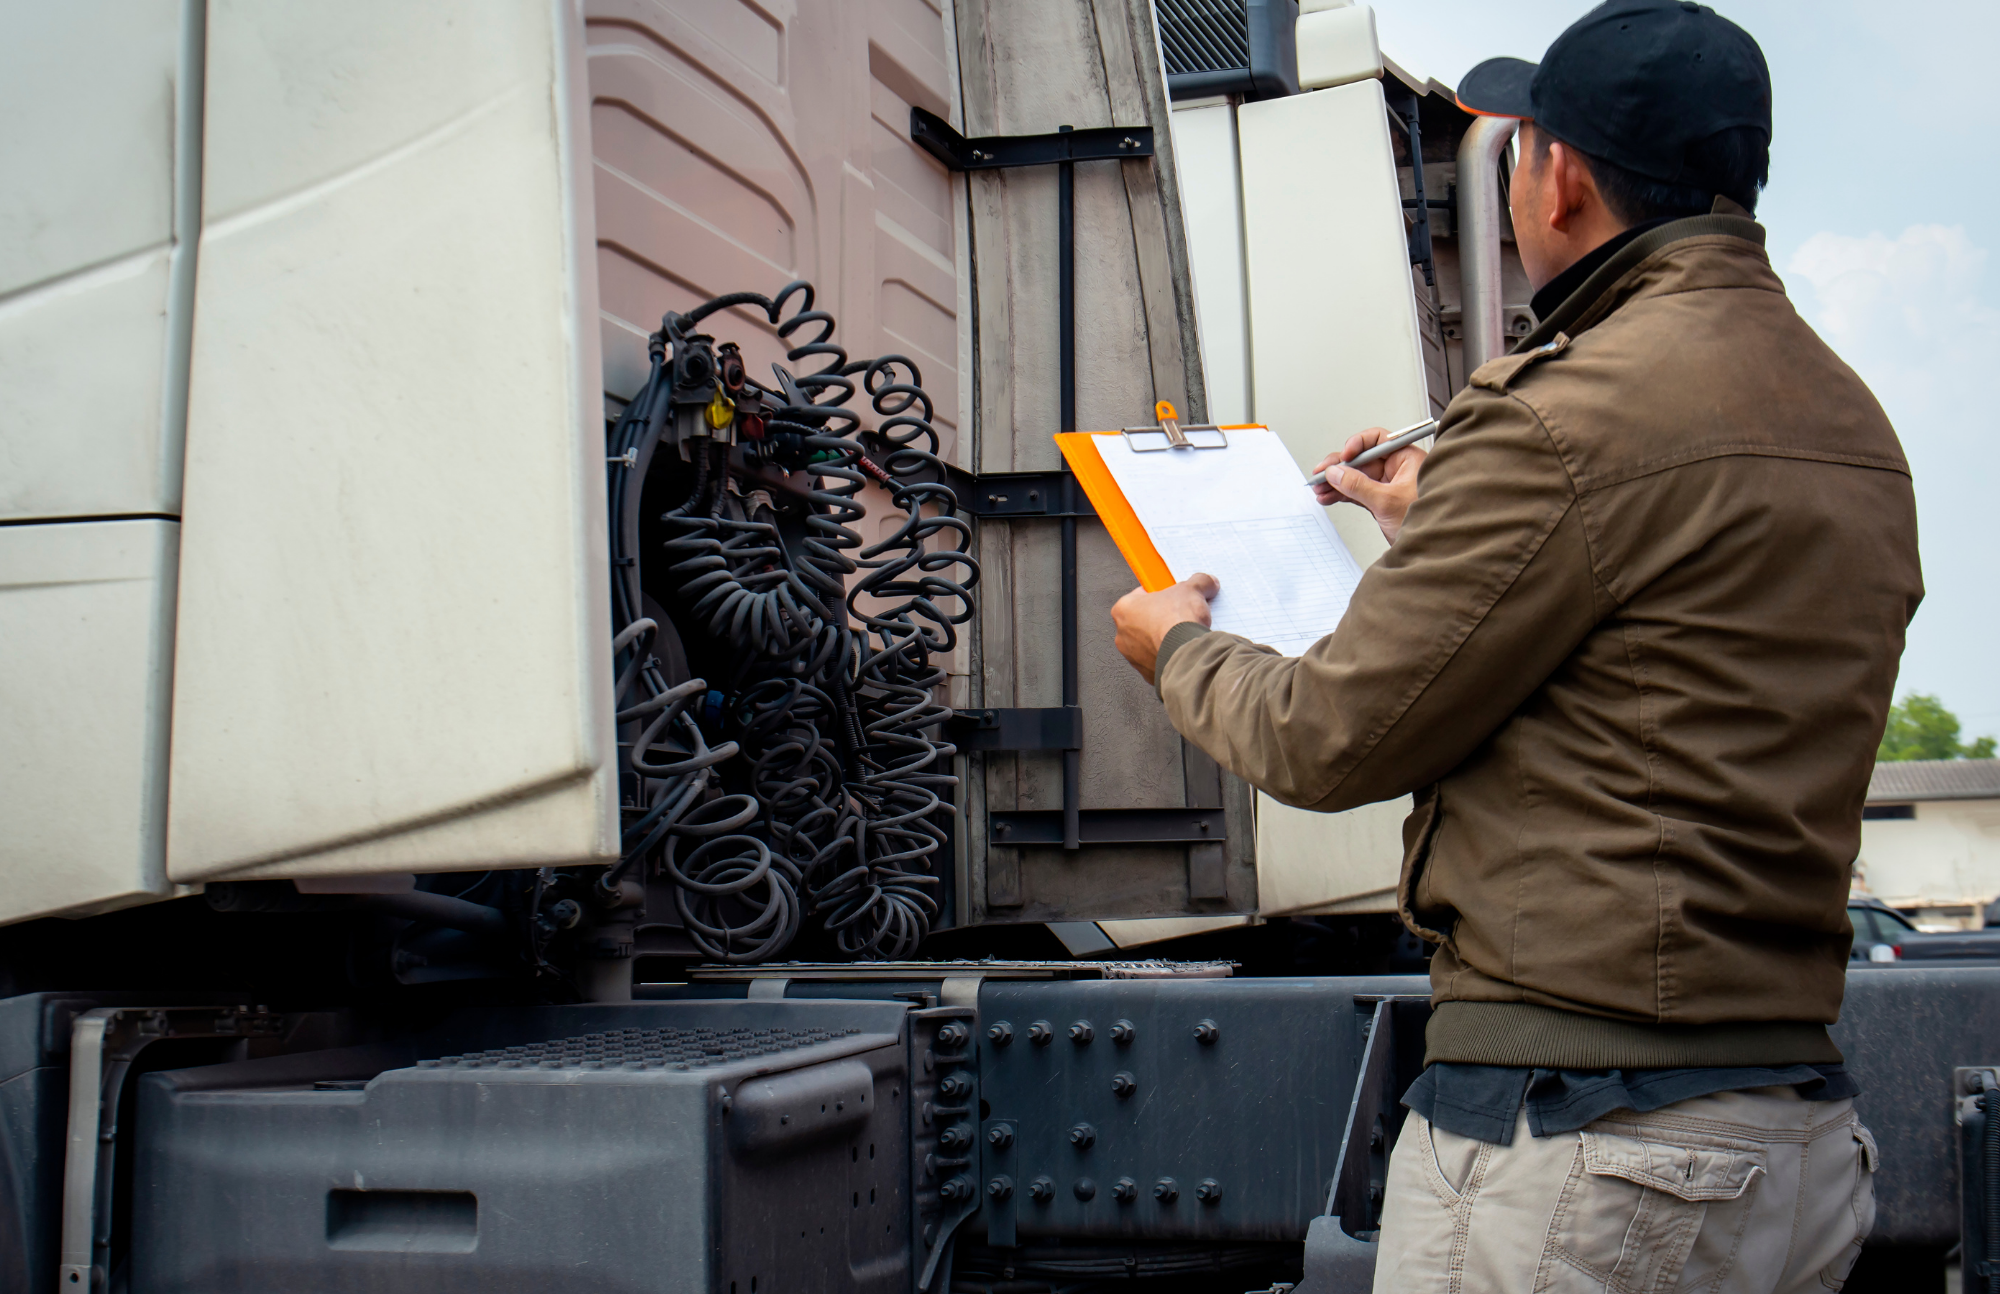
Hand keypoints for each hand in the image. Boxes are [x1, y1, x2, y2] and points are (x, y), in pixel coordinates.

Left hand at [1112, 574, 1218, 685]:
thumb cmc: (1176, 622)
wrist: (1186, 656)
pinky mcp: (1147, 674)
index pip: (1140, 596)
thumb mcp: (1192, 589)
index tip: (1172, 596)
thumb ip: (1199, 582)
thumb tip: (1205, 582)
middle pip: (1145, 621)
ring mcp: (1133, 657)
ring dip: (1165, 639)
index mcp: (1124, 609)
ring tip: (1184, 634)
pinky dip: (1171, 656)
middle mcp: (1122, 635)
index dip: (1160, 595)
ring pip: (1151, 643)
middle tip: (1181, 615)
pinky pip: (1160, 661)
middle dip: (1162, 618)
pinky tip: (1184, 650)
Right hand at [1311, 427, 1426, 542]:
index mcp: (1407, 459)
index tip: (1344, 456)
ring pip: (1356, 477)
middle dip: (1340, 466)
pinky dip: (1342, 494)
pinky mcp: (1381, 502)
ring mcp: (1388, 486)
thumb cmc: (1428, 522)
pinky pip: (1357, 492)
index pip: (1378, 440)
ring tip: (1320, 488)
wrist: (1433, 549)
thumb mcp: (1388, 501)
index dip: (1358, 444)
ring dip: (1336, 482)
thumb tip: (1336, 473)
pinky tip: (1328, 496)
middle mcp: (1397, 469)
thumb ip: (1359, 486)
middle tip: (1322, 473)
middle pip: (1362, 459)